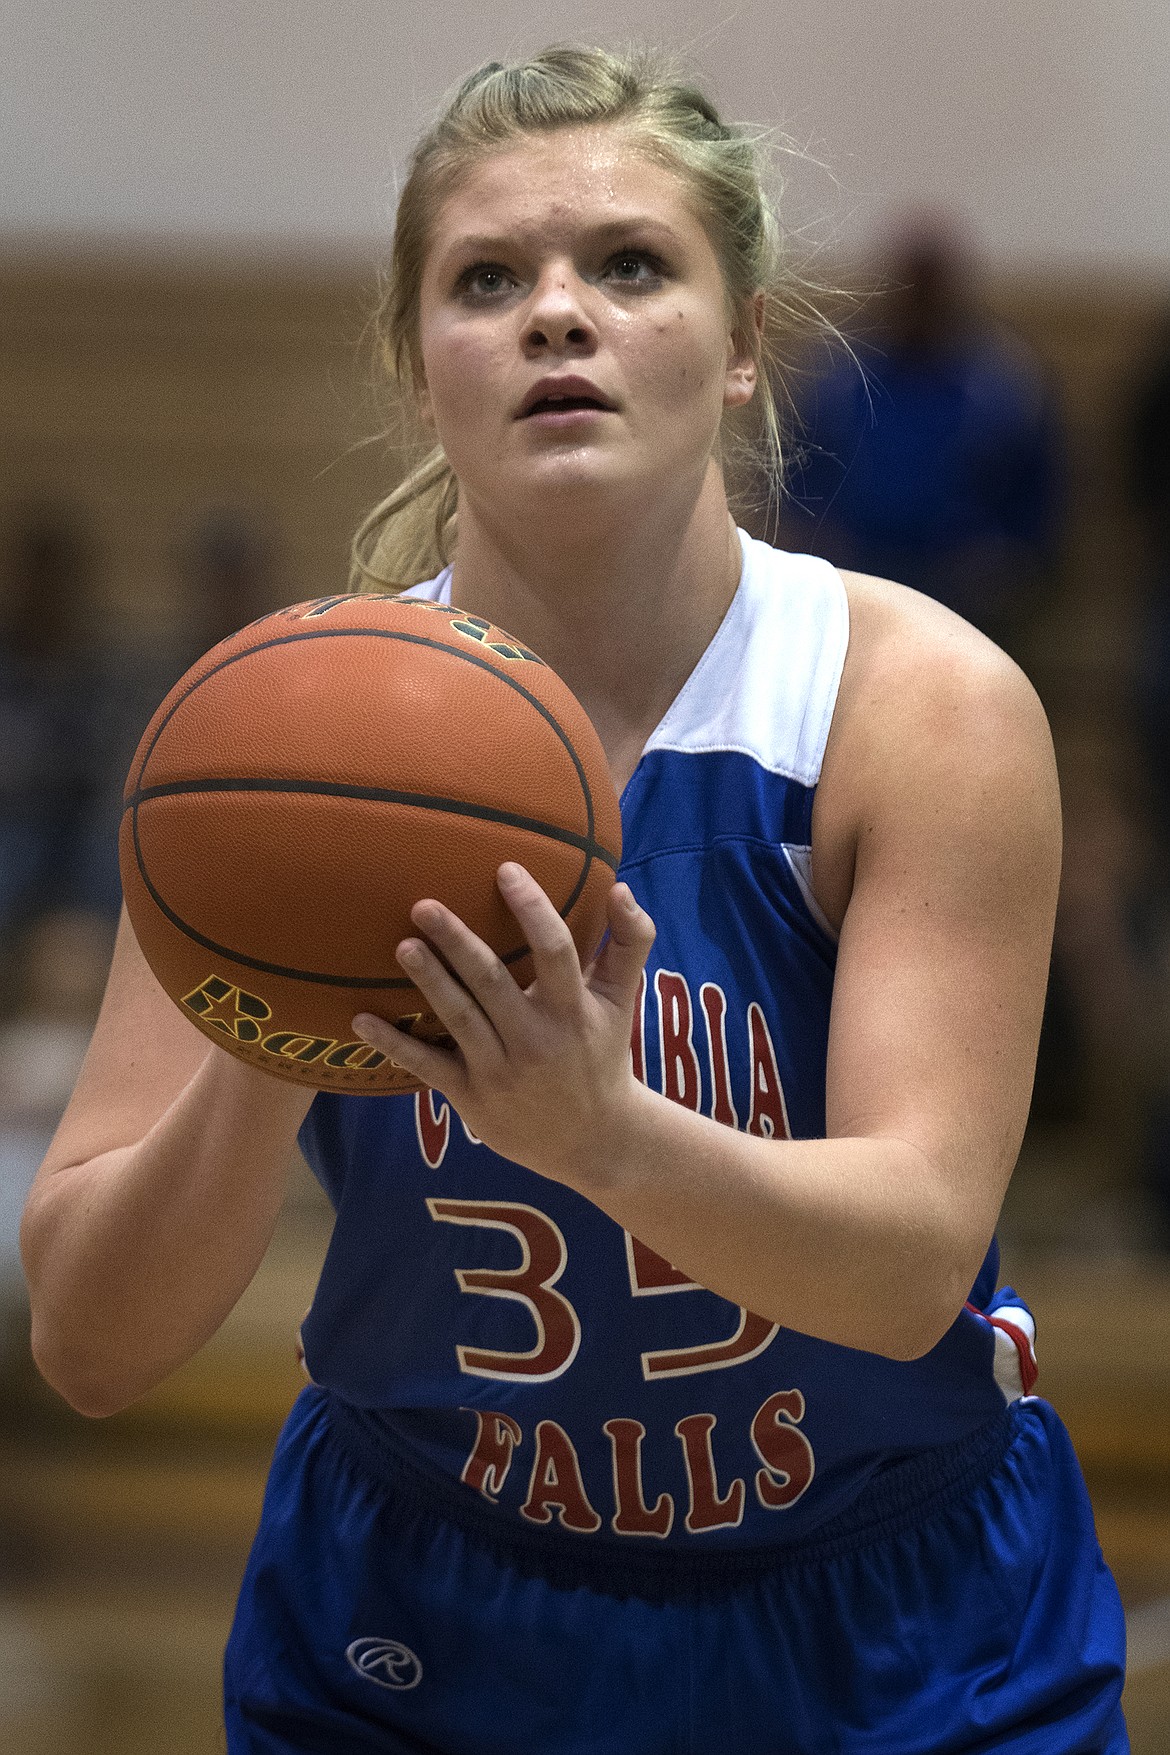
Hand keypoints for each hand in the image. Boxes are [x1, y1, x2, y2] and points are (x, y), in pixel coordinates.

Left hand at [353, 863, 655, 1186]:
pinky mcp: (472, 1097)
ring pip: (458, 1018)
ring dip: (429, 980)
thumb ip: (630, 942)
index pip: (554, 950)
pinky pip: (427, 1067)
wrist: (593, 1140)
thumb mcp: (622, 1001)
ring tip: (402, 946)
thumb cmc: (603, 1055)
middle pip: (491, 981)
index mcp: (572, 1010)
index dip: (532, 909)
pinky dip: (393, 1044)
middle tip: (423, 905)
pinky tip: (359, 1019)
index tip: (506, 870)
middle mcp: (535, 1039)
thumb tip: (619, 885)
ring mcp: (500, 1070)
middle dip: (457, 941)